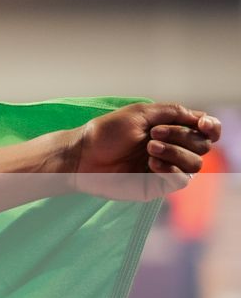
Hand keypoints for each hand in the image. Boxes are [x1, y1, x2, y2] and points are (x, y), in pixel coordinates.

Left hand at [68, 103, 220, 199]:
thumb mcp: (140, 113)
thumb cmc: (107, 132)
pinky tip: (150, 164)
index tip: (202, 125)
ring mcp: (168, 168)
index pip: (207, 130)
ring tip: (149, 148)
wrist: (84, 155)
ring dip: (175, 152)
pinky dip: (170, 170)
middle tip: (153, 134)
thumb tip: (200, 117)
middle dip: (181, 136)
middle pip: (203, 146)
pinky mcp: (159, 185)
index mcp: (172, 129)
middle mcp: (174, 148)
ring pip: (195, 164)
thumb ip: (172, 112)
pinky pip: (181, 180)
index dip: (212, 128)